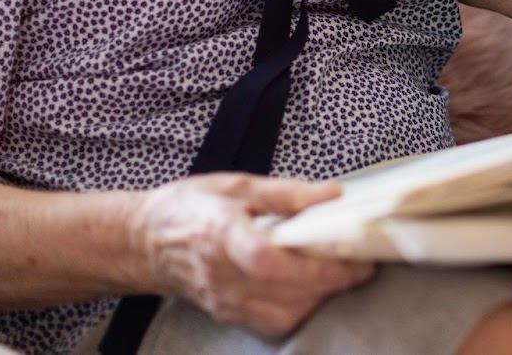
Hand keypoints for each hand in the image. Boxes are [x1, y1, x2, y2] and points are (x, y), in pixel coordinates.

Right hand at [130, 173, 376, 337]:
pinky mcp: (229, 316)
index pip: (268, 260)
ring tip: (344, 275)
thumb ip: (286, 192)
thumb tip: (333, 194)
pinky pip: (274, 325)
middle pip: (286, 292)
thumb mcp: (236, 186)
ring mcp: (225, 301)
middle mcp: (222, 275)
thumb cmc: (191, 207)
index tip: (350, 256)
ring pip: (284, 316)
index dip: (313, 264)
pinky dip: (302, 312)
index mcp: (221, 234)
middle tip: (364, 263)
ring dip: (321, 300)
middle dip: (333, 282)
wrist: (146, 243)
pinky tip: (317, 292)